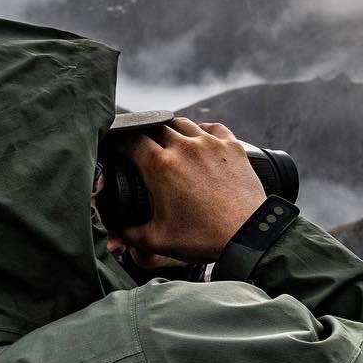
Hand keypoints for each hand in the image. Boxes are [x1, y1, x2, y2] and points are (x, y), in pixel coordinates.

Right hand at [116, 118, 266, 263]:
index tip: (116, 146)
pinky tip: (198, 138)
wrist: (247, 235)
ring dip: (170, 129)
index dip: (118, 140)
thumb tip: (115, 233)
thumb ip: (128, 234)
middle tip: (139, 146)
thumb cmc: (204, 237)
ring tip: (166, 141)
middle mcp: (185, 147)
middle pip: (155, 127)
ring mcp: (211, 144)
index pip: (130, 139)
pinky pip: (213, 128)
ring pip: (182, 123)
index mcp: (161, 165)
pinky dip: (202, 130)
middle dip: (143, 134)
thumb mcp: (157, 240)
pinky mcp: (233, 147)